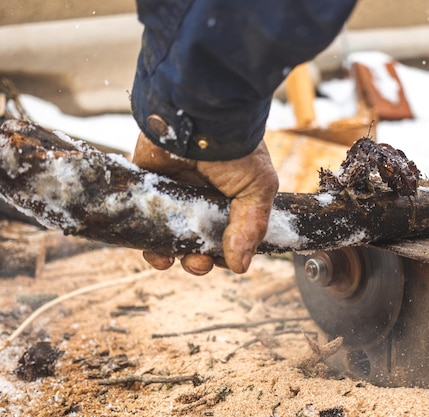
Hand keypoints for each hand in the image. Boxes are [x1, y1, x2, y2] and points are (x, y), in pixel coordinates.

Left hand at [132, 132, 278, 274]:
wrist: (202, 119)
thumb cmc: (238, 150)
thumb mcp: (258, 189)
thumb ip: (251, 227)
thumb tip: (240, 267)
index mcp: (230, 198)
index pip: (226, 236)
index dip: (223, 254)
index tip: (222, 261)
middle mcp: (201, 197)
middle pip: (196, 240)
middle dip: (198, 259)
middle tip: (199, 263)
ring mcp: (174, 193)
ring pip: (168, 235)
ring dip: (171, 256)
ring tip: (173, 262)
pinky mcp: (148, 186)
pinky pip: (143, 220)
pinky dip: (146, 241)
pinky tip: (155, 253)